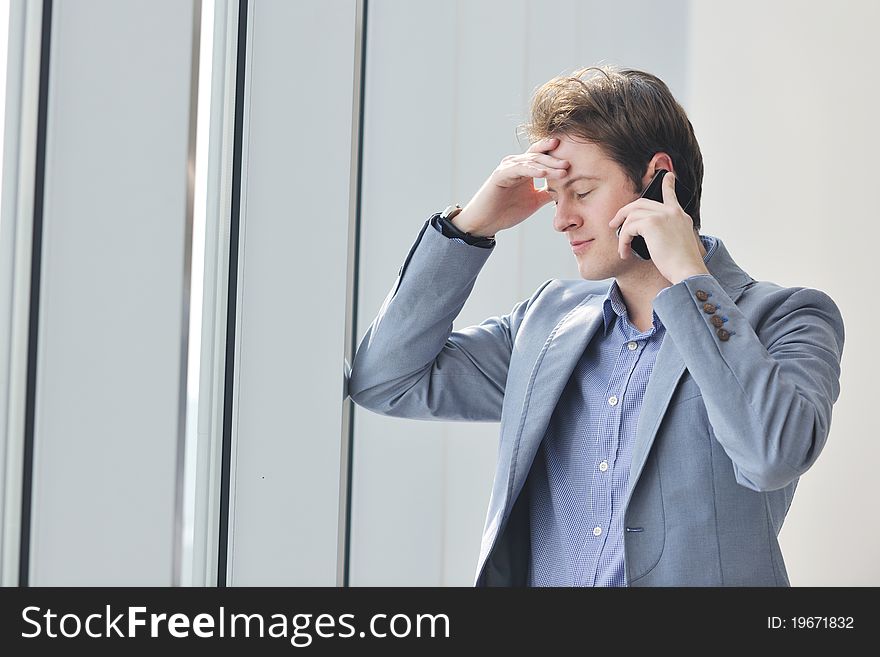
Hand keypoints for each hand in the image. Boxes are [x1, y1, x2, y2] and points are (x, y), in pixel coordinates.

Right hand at [453, 137, 569, 236]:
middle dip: (555, 159)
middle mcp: (516, 164)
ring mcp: (507, 168)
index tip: (574, 159)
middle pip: (539, 156)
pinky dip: (531, 170)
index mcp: (524, 169)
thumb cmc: (506, 211)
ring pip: (531, 161)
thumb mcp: (534, 201)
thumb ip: (547, 193)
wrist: (486, 223)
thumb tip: (567, 190)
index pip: (542, 157)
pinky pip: (518, 169)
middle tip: (571, 163)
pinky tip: (543, 173)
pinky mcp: (500, 175)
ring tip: (563, 169)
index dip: (557, 156)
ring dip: (548, 165)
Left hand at [608, 172, 708, 284]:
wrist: (687, 270)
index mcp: (680, 217)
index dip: (667, 185)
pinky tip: (625, 252)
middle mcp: (672, 212)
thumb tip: (647, 235)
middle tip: (614, 223)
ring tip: (622, 248)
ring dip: (623, 233)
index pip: (671, 195)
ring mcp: (662, 215)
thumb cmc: (682, 265)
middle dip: (624, 212)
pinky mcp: (652, 223)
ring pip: (632, 216)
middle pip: (641, 203)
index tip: (667, 175)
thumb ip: (666, 234)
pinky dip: (623, 241)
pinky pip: (628, 228)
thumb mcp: (678, 244)